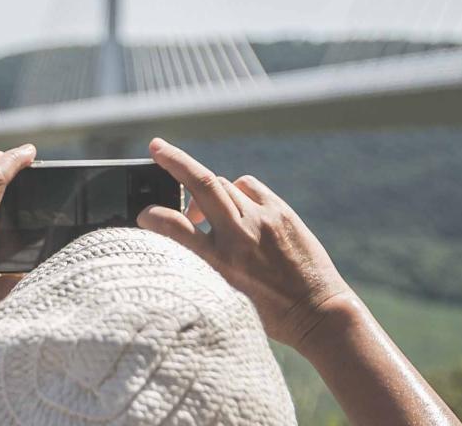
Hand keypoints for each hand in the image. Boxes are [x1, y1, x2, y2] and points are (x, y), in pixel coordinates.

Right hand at [136, 137, 355, 351]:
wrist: (318, 312)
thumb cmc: (269, 313)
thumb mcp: (224, 296)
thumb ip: (201, 264)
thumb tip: (183, 233)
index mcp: (221, 265)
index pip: (175, 228)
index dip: (152, 216)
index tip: (142, 215)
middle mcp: (241, 237)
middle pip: (201, 184)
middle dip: (174, 160)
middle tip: (157, 147)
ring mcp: (264, 219)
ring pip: (224, 184)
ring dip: (207, 191)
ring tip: (206, 212)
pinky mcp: (282, 212)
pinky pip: (248, 185)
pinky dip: (235, 191)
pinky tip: (236, 208)